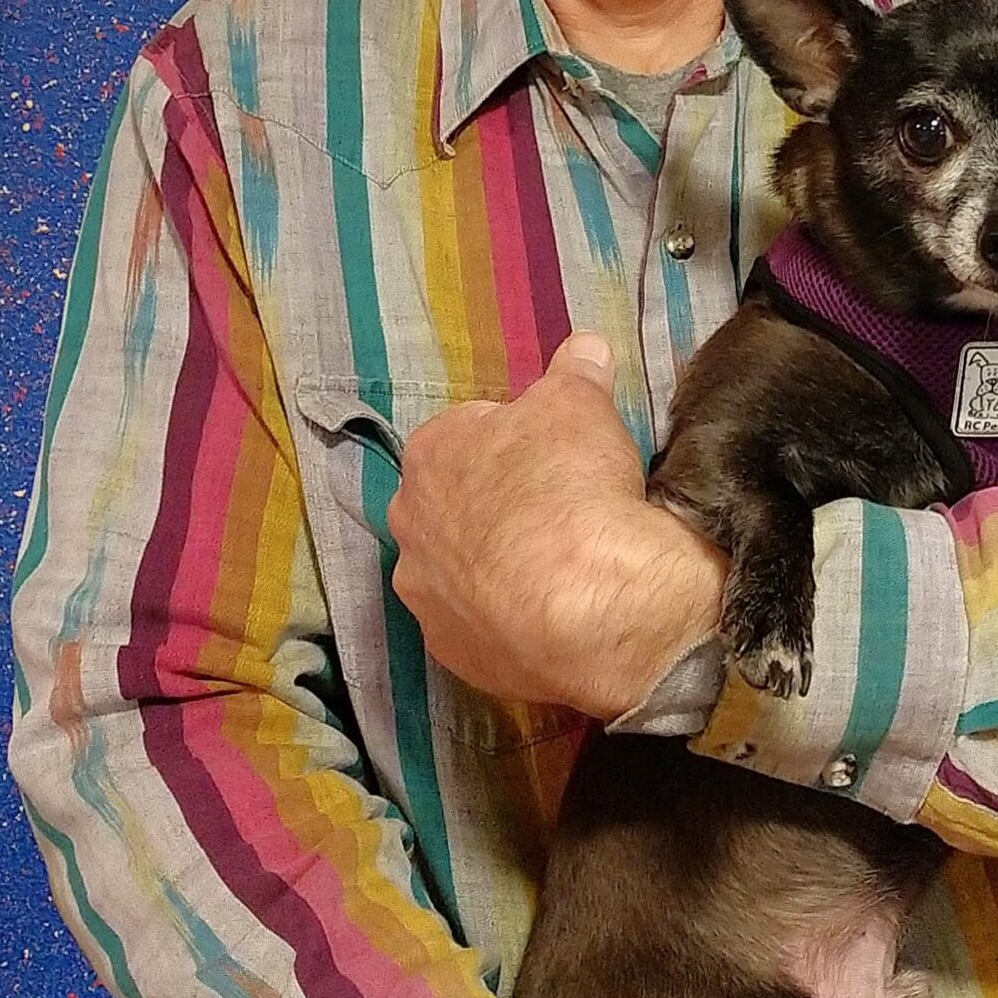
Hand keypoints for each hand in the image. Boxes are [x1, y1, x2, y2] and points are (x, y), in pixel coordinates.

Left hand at [387, 333, 723, 719]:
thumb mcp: (582, 404)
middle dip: (494, 504)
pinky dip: (504, 618)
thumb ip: (576, 371)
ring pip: (457, 569)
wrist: (588, 601)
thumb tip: (586, 346)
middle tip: (553, 510)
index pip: (467, 432)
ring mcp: (424, 594)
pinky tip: (546, 613)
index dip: (514, 441)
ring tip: (552, 569)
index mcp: (430, 453)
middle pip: (453, 503)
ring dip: (492, 566)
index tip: (553, 455)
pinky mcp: (450, 651)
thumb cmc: (572, 484)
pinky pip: (476, 624)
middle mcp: (410, 523)